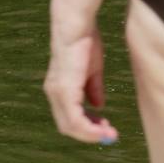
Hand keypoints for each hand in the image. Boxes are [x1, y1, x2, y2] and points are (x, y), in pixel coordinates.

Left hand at [44, 26, 118, 143]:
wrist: (76, 27)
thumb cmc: (84, 42)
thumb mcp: (92, 69)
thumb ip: (93, 89)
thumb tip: (98, 106)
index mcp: (59, 88)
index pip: (69, 115)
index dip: (86, 124)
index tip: (105, 126)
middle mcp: (54, 94)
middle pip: (68, 125)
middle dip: (89, 133)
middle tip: (109, 135)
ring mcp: (58, 94)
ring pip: (70, 126)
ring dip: (90, 134)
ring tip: (108, 135)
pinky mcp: (65, 91)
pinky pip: (75, 119)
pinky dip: (88, 128)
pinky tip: (102, 128)